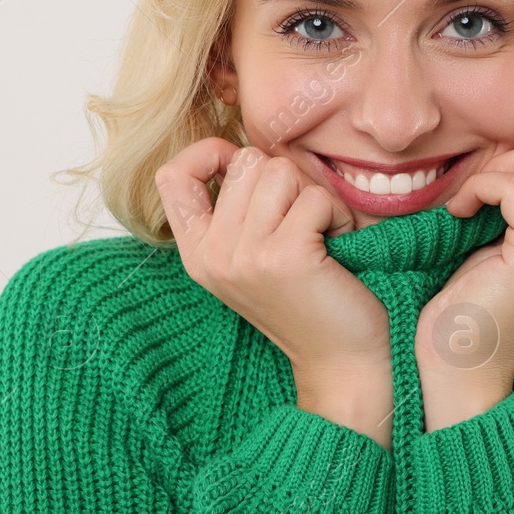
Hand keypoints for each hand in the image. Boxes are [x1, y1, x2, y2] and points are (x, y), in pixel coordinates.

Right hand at [154, 138, 396, 446]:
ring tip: (321, 235)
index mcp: (197, 252)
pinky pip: (315, 197)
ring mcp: (244, 256)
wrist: (342, 361)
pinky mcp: (284, 256)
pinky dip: (338, 215)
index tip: (248, 170)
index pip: (171, 174)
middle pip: (246, 162)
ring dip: (315, 197)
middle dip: (288, 182)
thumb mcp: (255, 255)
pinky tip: (337, 248)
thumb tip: (248, 152)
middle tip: (306, 223)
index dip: (209, 154)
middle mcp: (211, 254)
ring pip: (280, 171)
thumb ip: (238, 209)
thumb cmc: (310, 300)